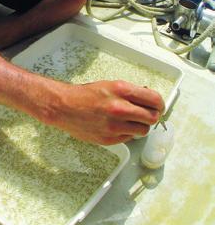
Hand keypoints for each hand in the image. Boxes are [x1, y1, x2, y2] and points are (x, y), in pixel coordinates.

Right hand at [50, 80, 164, 144]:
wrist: (64, 107)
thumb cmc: (85, 95)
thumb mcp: (110, 85)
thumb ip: (130, 92)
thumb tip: (148, 98)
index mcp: (121, 90)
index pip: (154, 99)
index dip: (160, 103)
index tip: (159, 106)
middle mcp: (120, 108)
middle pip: (152, 117)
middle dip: (152, 116)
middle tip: (148, 114)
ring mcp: (114, 125)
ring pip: (143, 130)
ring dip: (140, 125)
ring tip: (131, 121)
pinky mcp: (109, 139)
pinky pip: (129, 138)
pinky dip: (127, 133)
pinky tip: (117, 126)